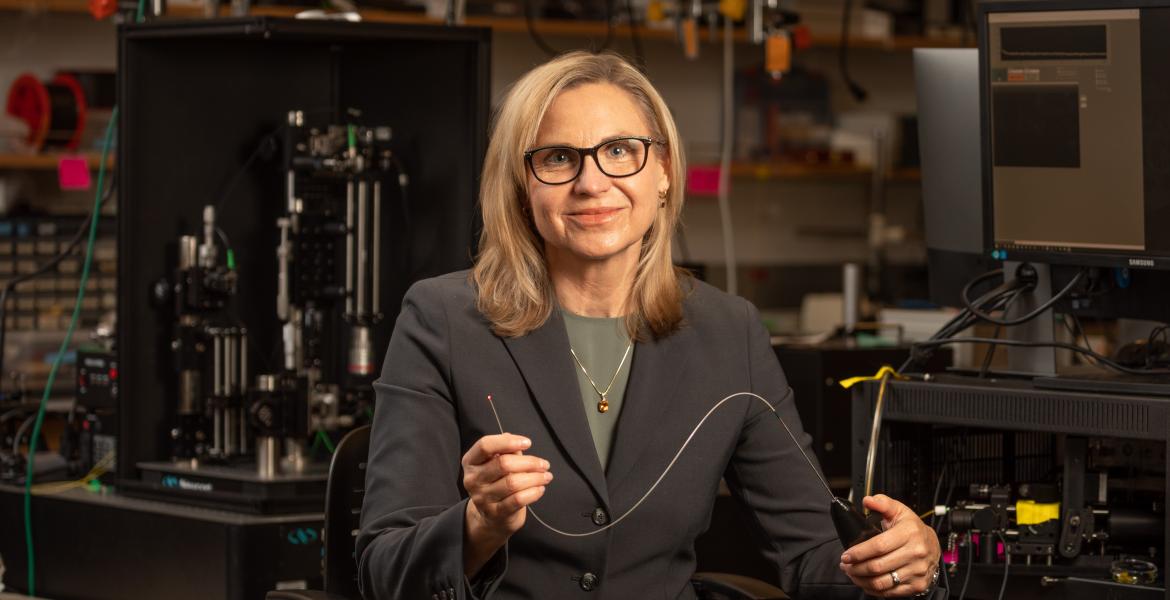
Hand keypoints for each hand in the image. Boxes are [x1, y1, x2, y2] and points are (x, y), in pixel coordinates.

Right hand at [461, 433, 551, 574]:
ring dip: (535, 478)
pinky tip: (540, 488)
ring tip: (546, 476)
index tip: (527, 443)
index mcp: (471, 461)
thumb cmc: (497, 483)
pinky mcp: (494, 513)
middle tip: (544, 464)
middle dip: (529, 462)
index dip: (507, 442)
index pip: (485, 445)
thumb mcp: (496, 463)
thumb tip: (518, 440)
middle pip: (503, 464)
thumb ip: (506, 450)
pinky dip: (533, 492)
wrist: (491, 516)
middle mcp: (472, 479)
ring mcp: (482, 498)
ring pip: (513, 483)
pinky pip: (518, 500)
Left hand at [839, 494, 940, 597]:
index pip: (878, 546)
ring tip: (852, 574)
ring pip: (882, 582)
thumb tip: (867, 501)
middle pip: (878, 566)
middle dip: (856, 568)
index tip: (846, 555)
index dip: (859, 552)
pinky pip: (891, 592)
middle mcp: (915, 553)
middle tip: (845, 565)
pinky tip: (865, 582)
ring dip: (862, 580)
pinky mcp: (918, 585)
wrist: (933, 545)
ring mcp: (917, 571)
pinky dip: (874, 590)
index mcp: (909, 533)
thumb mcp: (898, 510)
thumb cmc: (912, 528)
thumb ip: (882, 503)